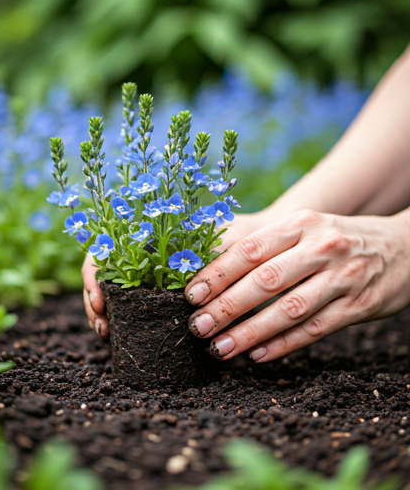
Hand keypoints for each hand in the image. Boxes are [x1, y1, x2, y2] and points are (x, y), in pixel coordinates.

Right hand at [81, 210, 273, 337]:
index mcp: (147, 235)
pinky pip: (130, 304)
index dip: (94, 276)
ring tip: (108, 334)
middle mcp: (141, 252)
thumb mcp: (215, 245)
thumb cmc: (236, 238)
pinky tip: (120, 333)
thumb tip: (175, 287)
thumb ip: (192, 258)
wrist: (256, 243)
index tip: (100, 300)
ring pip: (111, 292)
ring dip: (103, 314)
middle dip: (94, 302)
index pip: (103, 251)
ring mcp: (147, 272)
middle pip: (101, 275)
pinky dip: (121, 318)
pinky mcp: (157, 290)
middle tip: (103, 328)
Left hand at [185, 209, 409, 361]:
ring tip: (220, 348)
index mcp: (299, 224)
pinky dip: (283, 344)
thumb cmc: (334, 238)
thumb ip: (262, 245)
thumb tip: (209, 266)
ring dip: (250, 332)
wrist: (402, 246)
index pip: (250, 249)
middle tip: (197, 326)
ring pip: (289, 310)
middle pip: (265, 281)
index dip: (217, 273)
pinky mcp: (358, 306)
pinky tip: (257, 355)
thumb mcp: (301, 228)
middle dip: (226, 307)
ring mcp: (342, 278)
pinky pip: (314, 330)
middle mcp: (321, 248)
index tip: (191, 294)